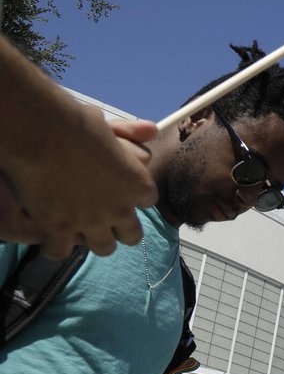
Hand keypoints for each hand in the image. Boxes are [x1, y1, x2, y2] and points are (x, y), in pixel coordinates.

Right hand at [0, 107, 156, 256]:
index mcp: (139, 184)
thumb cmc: (74, 122)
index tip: (121, 192)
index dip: (133, 197)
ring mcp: (91, 222)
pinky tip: (51, 235)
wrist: (40, 132)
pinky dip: (56, 246)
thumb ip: (131, 134)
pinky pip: (61, 251)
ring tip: (81, 230)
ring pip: (103, 248)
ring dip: (94, 240)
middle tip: (106, 221)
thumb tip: (153, 130)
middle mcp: (120, 208)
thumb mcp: (109, 127)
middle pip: (133, 235)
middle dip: (122, 229)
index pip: (148, 201)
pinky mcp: (59, 229)